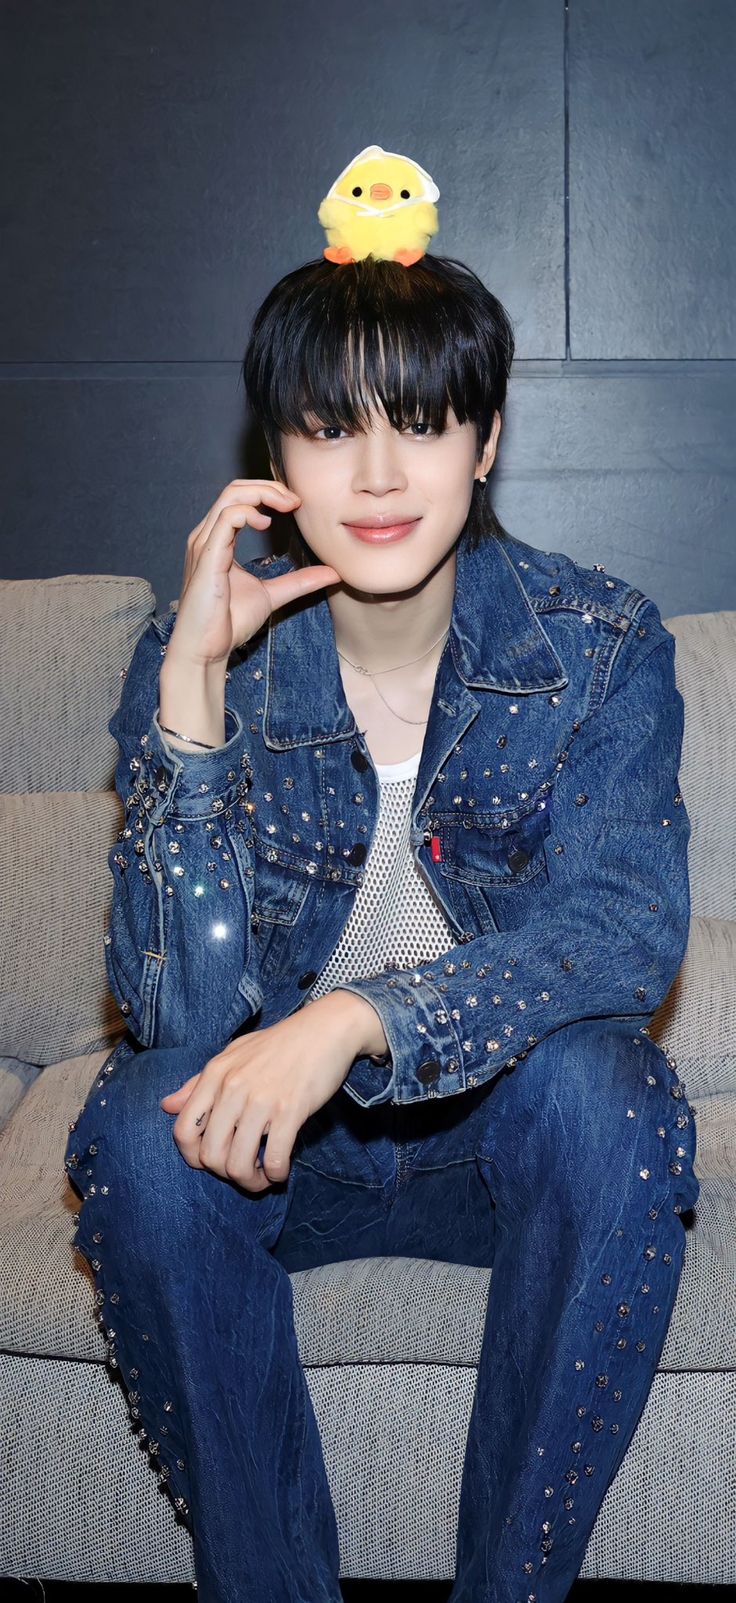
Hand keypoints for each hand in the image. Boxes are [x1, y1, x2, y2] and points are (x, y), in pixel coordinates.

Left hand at [159, 993, 373, 1191]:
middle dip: (224, 1174)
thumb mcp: (232, 1054)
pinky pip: (274, 1158)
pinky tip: (281, 1170)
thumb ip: (198, 1083)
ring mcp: (261, 1100)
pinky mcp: (290, 1110)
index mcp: (215, 1075)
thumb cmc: (279, 1043)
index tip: (213, 1160)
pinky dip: (276, 1174)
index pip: (183, 1130)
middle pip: (209, 1155)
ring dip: (250, 1181)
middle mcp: (232, 1088)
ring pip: (238, 1163)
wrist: (325, 1028)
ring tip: (262, 1176)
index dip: (193, 1156)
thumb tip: (167, 1107)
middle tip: (243, 1170)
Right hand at [168, 477, 340, 669]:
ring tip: (286, 506)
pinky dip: (248, 512)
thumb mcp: (273, 595)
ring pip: (230, 496)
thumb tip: (332, 573)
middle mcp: (208, 536)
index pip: (240, 498)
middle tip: (295, 501)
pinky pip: (226, 518)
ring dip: (262, 494)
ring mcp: (204, 544)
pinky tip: (265, 524)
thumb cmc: (228, 623)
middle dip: (268, 487)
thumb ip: (299, 581)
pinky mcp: (206, 556)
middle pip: (235, 489)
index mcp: (218, 541)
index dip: (269, 493)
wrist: (206, 649)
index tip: (296, 505)